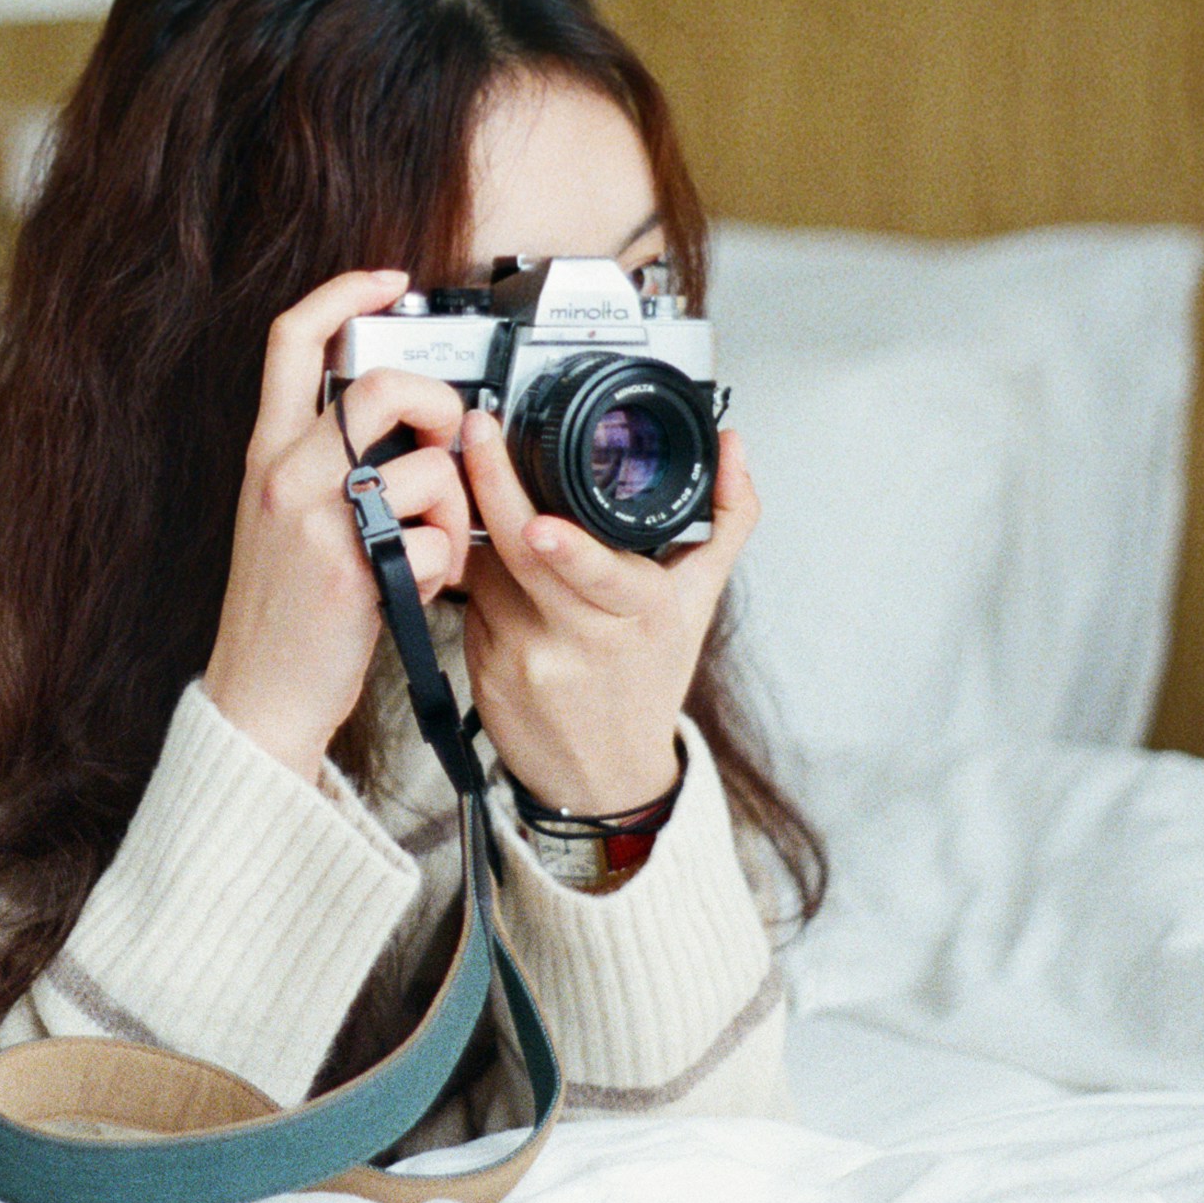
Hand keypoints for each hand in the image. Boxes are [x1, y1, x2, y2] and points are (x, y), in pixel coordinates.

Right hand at [201, 270, 474, 784]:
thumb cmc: (285, 610)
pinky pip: (435, 540)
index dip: (344, 292)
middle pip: (379, 387)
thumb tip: (408, 425)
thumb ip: (328, 462)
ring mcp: (315, 521)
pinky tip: (423, 585)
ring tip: (437, 543)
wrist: (260, 695)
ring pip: (425, 470)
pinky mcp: (350, 570)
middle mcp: (284, 475)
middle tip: (445, 441)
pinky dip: (447, 565)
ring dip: (455, 509)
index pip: (290, 339)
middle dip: (436, 405)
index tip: (389, 281)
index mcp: (268, 453)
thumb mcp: (286, 517)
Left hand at [458, 416, 759, 815]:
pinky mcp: (483, 665)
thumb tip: (733, 446)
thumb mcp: (699, 600)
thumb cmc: (649, 677)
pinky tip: (491, 566)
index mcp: (641, 614)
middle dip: (492, 484)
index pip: (603, 578)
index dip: (570, 551)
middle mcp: (581, 638)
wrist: (603, 773)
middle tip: (477, 429)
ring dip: (480, 521)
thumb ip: (727, 517)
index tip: (540, 524)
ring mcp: (526, 654)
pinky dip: (475, 568)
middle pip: (525, 557)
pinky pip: (469, 594)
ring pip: (488, 564)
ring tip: (488, 491)